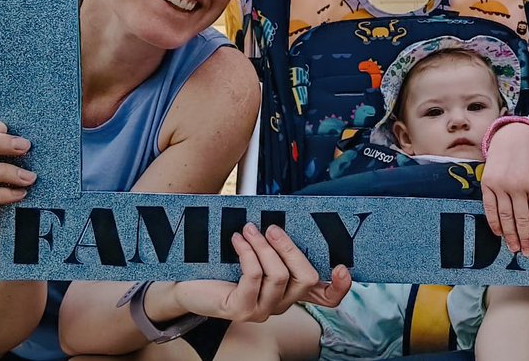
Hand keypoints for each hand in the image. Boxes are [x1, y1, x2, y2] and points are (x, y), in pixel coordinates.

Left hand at [170, 224, 350, 321]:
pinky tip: (237, 240)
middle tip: (273, 228)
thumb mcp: (257, 251)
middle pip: (306, 278)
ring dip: (264, 246)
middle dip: (291, 248)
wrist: (188, 283)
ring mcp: (263, 310)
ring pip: (280, 275)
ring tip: (249, 230)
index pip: (327, 297)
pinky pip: (254, 277)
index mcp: (291, 290)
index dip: (340, 286)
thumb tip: (285, 216)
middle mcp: (282, 303)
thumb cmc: (223, 264)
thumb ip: (277, 243)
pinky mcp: (242, 310)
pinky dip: (247, 253)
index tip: (341, 266)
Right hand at [481, 123, 528, 256]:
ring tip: (514, 248)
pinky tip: (499, 233)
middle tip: (528, 253)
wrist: (510, 136)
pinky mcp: (487, 184)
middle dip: (525, 239)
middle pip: (521, 219)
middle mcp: (517, 185)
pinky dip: (494, 223)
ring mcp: (500, 185)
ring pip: (505, 217)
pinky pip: (489, 208)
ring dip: (509, 236)